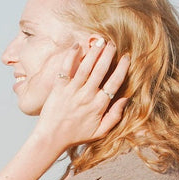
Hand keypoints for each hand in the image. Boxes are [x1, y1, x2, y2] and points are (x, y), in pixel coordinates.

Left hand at [31, 38, 129, 153]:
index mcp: (99, 106)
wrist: (51, 138)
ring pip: (86, 67)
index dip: (122, 68)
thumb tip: (126, 99)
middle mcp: (87, 96)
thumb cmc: (76, 135)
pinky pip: (66, 68)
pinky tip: (77, 46)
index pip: (114, 83)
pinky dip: (71, 56)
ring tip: (100, 41)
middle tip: (113, 43)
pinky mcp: (58, 88)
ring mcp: (72, 91)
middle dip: (108, 54)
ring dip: (94, 52)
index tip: (126, 57)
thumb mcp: (100, 131)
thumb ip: (115, 116)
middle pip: (101, 70)